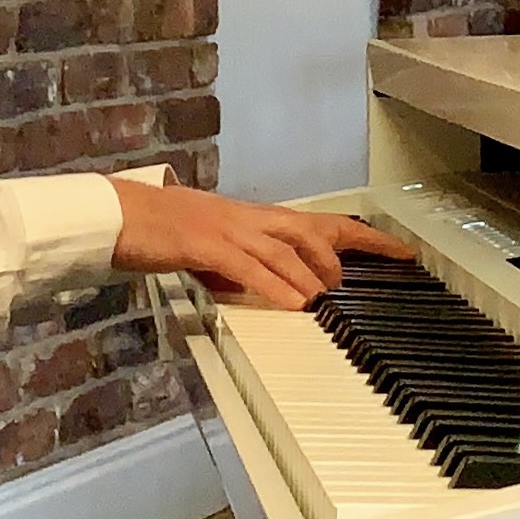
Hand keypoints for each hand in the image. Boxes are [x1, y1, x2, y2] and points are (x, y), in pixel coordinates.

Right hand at [109, 178, 417, 308]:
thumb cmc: (159, 233)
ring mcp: (227, 228)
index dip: (364, 238)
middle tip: (359, 286)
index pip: (319, 223)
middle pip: (310, 230)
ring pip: (283, 248)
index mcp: (252, 219)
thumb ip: (238, 269)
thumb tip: (260, 290)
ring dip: (311, 275)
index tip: (402, 252)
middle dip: (341, 258)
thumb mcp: (210, 254)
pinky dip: (274, 285)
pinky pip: (247, 265)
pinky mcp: (202, 243)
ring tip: (330, 301)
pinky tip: (293, 303)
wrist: (117, 215)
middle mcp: (248, 219)